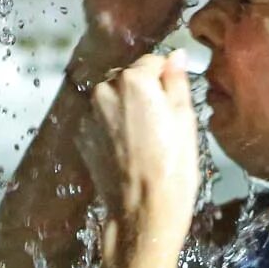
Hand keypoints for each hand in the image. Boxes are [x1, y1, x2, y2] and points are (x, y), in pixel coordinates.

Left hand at [76, 51, 200, 249]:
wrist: (143, 211)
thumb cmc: (172, 168)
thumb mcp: (185, 120)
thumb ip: (177, 82)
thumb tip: (177, 56)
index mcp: (135, 81)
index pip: (152, 61)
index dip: (166, 79)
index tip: (173, 101)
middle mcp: (105, 91)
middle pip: (128, 78)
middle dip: (143, 93)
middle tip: (161, 124)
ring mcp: (90, 115)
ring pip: (112, 99)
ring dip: (126, 110)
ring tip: (145, 139)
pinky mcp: (83, 137)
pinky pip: (100, 121)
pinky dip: (112, 128)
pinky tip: (129, 150)